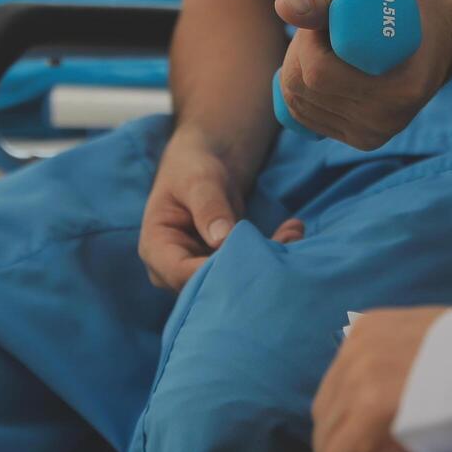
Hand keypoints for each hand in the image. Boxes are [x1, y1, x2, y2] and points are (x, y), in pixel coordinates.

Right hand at [138, 127, 303, 290]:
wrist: (202, 166)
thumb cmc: (192, 168)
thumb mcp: (199, 181)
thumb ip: (209, 208)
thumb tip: (222, 240)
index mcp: (156, 249)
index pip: (182, 275)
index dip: (216, 272)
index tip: (252, 256)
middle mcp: (173, 269)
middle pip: (208, 286)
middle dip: (249, 268)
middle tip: (288, 241)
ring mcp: (197, 271)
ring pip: (231, 282)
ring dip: (266, 262)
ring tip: (295, 233)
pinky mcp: (221, 268)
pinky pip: (245, 271)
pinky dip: (271, 254)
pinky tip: (292, 232)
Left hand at [274, 0, 451, 149]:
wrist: (448, 36)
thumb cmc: (411, 5)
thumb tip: (281, 8)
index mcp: (400, 88)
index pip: (318, 72)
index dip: (306, 40)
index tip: (325, 18)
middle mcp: (388, 119)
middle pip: (304, 90)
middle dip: (298, 53)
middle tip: (321, 28)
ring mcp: (375, 134)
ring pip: (300, 106)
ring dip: (298, 70)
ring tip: (329, 47)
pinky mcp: (364, 140)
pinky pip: (308, 119)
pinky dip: (304, 91)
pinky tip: (326, 71)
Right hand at [312, 306, 447, 451]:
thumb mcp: (423, 450)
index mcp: (368, 410)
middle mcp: (356, 374)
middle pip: (321, 424)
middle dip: (341, 438)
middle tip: (368, 442)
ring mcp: (358, 344)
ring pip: (326, 391)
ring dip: (342, 405)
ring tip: (374, 409)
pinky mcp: (365, 324)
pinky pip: (341, 360)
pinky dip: (352, 373)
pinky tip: (379, 377)